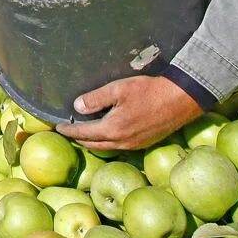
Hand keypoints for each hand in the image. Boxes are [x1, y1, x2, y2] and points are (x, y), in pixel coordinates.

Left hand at [57, 74, 203, 150]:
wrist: (181, 99)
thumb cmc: (149, 91)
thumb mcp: (119, 89)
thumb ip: (96, 99)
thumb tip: (77, 107)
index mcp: (113, 130)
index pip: (83, 133)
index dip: (68, 131)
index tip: (56, 127)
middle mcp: (122, 143)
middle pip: (93, 144)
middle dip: (78, 139)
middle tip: (67, 132)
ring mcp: (134, 145)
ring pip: (106, 147)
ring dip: (93, 142)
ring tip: (83, 133)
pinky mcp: (144, 143)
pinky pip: (119, 146)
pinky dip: (107, 142)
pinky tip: (106, 133)